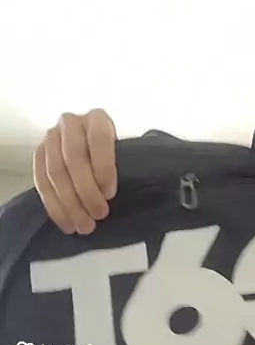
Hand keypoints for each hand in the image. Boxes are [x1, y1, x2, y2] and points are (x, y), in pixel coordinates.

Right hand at [33, 109, 117, 234]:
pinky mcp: (39, 155)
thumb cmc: (115, 158)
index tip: (110, 194)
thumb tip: (123, 197)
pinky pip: (41, 182)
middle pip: (74, 158)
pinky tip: (67, 223)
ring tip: (84, 226)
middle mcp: (71, 123)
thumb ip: (126, 168)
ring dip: (69, 204)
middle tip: (98, 215)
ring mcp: (51, 138)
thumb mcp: (125, 156)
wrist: (93, 153)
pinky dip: (54, 207)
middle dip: (86, 191)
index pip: (99, 139)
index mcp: (97, 119)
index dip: (104, 168)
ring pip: (55, 172)